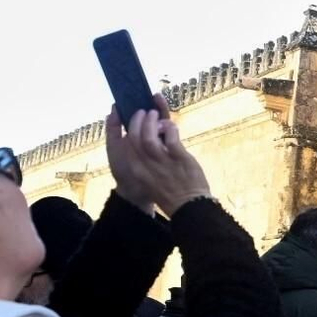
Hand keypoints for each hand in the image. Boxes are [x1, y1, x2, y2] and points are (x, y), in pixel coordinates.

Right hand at [104, 94, 210, 217]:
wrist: (189, 205)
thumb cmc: (170, 189)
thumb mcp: (149, 176)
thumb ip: (144, 159)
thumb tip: (143, 137)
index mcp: (137, 169)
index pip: (126, 144)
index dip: (128, 126)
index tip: (131, 115)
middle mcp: (146, 165)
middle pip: (134, 136)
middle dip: (137, 120)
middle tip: (143, 111)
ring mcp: (162, 161)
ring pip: (149, 135)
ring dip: (151, 120)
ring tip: (155, 113)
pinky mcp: (179, 158)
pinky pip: (171, 136)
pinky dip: (170, 127)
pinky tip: (171, 125)